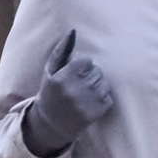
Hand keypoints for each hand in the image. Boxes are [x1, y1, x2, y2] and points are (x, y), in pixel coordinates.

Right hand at [24, 31, 116, 157]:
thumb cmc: (50, 93)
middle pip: (97, 72)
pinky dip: (103, 98)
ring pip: (104, 84)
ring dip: (98, 86)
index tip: (75, 74)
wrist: (51, 124)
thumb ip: (60, 51)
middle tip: (80, 85)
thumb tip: (72, 32)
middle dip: (90, 76)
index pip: (86, 62)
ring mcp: (86, 104)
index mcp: (61, 79)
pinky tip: (90, 102)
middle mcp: (74, 91)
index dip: (82, 67)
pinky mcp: (95, 114)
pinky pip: (108, 97)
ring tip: (86, 93)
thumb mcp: (49, 72)